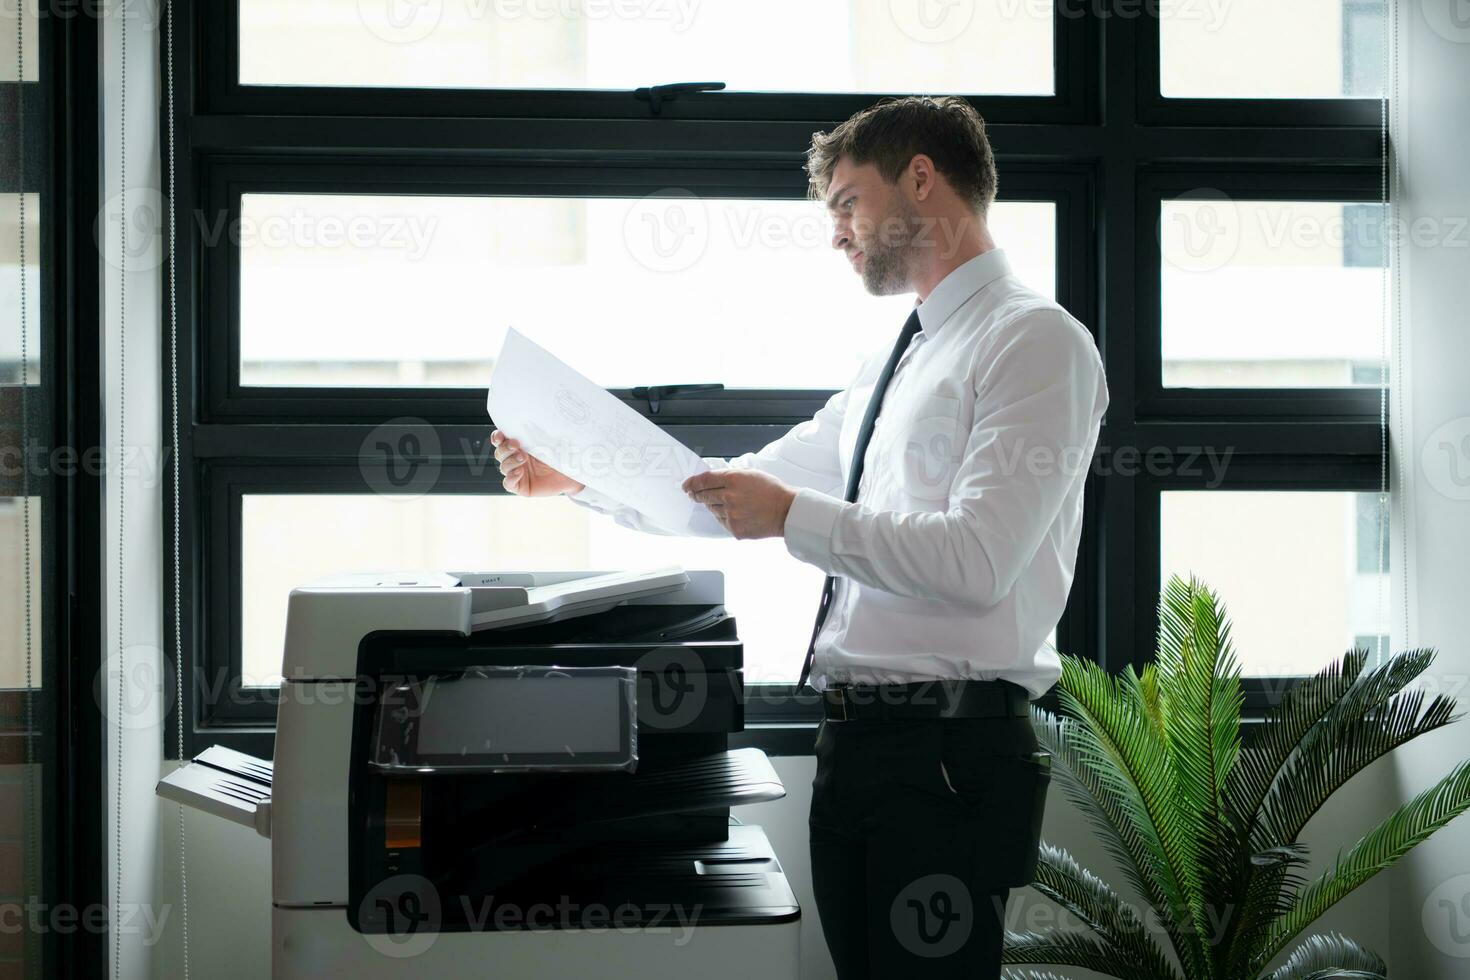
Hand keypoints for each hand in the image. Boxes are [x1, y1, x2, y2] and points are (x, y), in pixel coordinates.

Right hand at [491, 429, 583, 496]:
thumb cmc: (560, 456)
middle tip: (516, 445)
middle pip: (500, 453)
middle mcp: (515, 459)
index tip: (500, 435)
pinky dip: (511, 477)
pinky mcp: (520, 486)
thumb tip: (531, 419)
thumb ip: (537, 434)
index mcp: (519, 446)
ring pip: (503, 467)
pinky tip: (519, 472)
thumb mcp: (548, 442)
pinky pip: (508, 483)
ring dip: (510, 461)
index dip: (497, 437)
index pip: (501, 440)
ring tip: (523, 458)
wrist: (571, 474)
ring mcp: (516, 472)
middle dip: (505, 448)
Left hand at [682, 470, 796, 539]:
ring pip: (712, 509)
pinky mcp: (734, 529)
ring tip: (730, 504)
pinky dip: (725, 517)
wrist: (786, 512)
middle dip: (697, 495)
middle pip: (704, 496)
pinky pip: (722, 521)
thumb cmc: (771, 491)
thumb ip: (730, 474)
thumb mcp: (751, 474)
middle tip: (695, 495)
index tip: (686, 486)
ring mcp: (731, 515)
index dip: (692, 483)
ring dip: (715, 506)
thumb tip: (712, 478)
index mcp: (733, 480)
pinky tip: (738, 514)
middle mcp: (730, 497)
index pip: (704, 480)